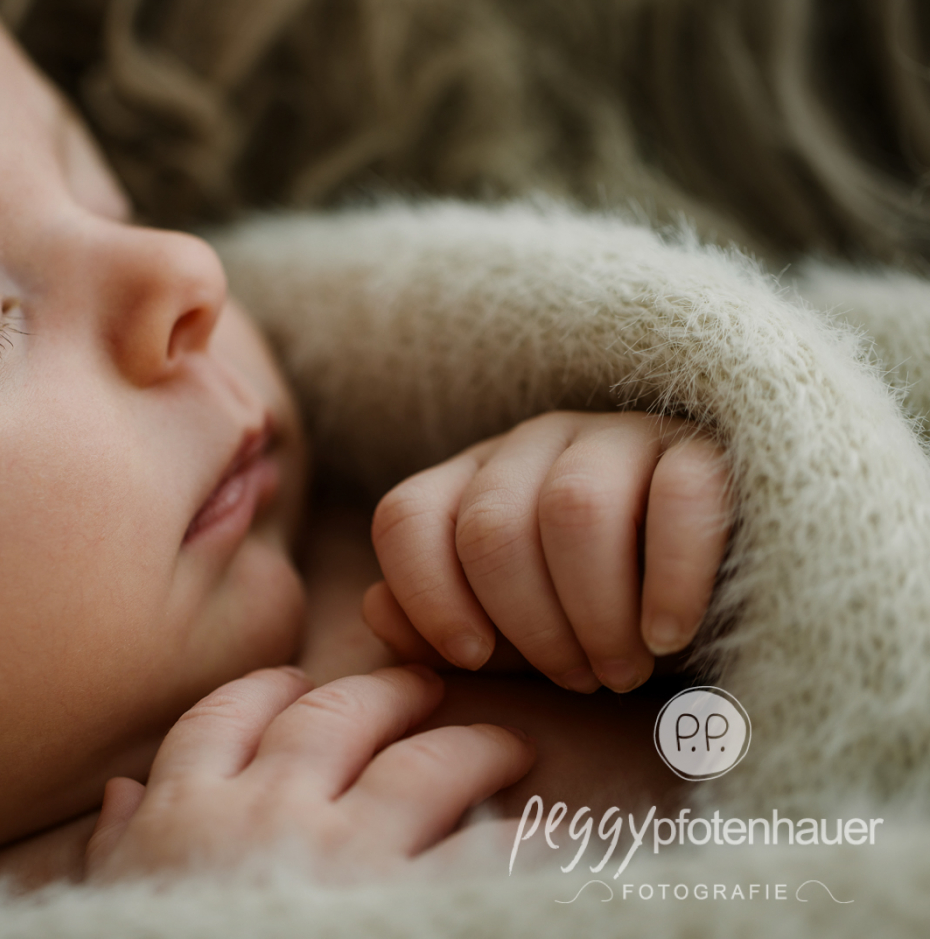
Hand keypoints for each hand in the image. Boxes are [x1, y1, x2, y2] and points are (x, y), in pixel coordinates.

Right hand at [84, 665, 532, 882]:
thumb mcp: (112, 902)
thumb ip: (118, 846)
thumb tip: (121, 797)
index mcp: (187, 810)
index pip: (228, 716)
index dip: (267, 692)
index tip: (293, 683)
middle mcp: (269, 812)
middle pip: (337, 718)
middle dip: (386, 694)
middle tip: (421, 686)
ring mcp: (347, 855)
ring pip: (423, 766)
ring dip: (470, 746)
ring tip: (506, 745)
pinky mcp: (411, 902)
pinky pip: (486, 854)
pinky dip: (525, 841)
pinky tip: (553, 837)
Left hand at [363, 411, 731, 693]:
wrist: (739, 596)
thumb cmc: (610, 618)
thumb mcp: (519, 637)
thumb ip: (442, 627)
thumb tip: (376, 608)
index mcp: (474, 480)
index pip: (407, 518)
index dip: (427, 596)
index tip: (472, 659)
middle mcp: (535, 443)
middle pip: (491, 527)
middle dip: (529, 625)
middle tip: (578, 680)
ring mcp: (619, 435)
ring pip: (572, 510)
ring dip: (595, 612)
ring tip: (623, 667)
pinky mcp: (705, 448)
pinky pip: (677, 497)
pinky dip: (669, 580)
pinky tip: (670, 634)